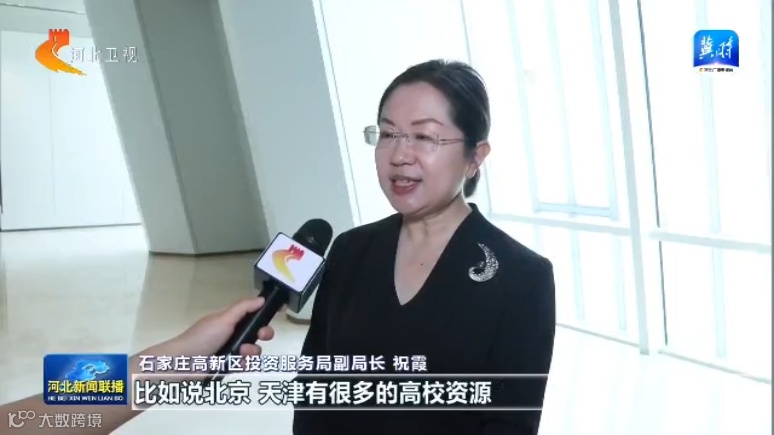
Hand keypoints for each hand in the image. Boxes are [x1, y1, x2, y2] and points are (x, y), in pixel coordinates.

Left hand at [159, 297, 274, 357]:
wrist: (183, 363)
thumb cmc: (203, 337)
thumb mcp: (223, 318)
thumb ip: (243, 308)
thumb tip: (261, 299)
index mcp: (230, 321)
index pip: (252, 317)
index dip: (263, 317)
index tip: (272, 316)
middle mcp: (232, 335)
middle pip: (257, 334)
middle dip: (263, 334)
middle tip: (262, 336)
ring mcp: (231, 352)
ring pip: (254, 351)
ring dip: (253, 351)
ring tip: (242, 353)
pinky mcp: (230, 368)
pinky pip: (246, 366)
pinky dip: (246, 365)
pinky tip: (239, 364)